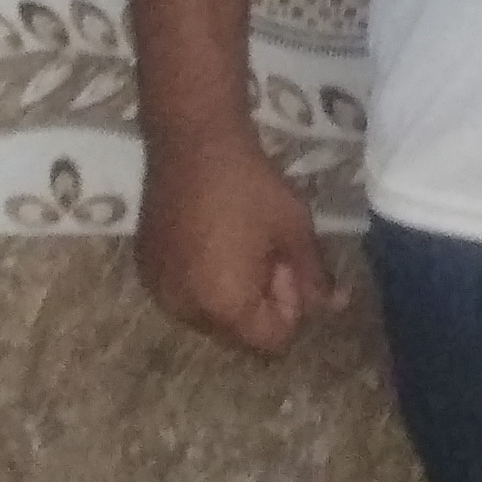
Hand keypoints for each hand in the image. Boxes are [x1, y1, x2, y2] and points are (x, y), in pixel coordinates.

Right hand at [136, 127, 334, 358]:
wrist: (192, 141)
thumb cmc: (250, 186)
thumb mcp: (294, 230)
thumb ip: (314, 277)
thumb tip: (336, 306)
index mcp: (226, 307)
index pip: (270, 341)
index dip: (288, 308)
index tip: (286, 265)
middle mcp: (186, 311)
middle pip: (237, 333)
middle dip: (259, 303)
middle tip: (267, 252)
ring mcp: (159, 290)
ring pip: (209, 315)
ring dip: (230, 293)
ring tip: (239, 243)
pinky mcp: (145, 268)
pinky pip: (184, 292)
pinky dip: (201, 279)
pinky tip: (210, 237)